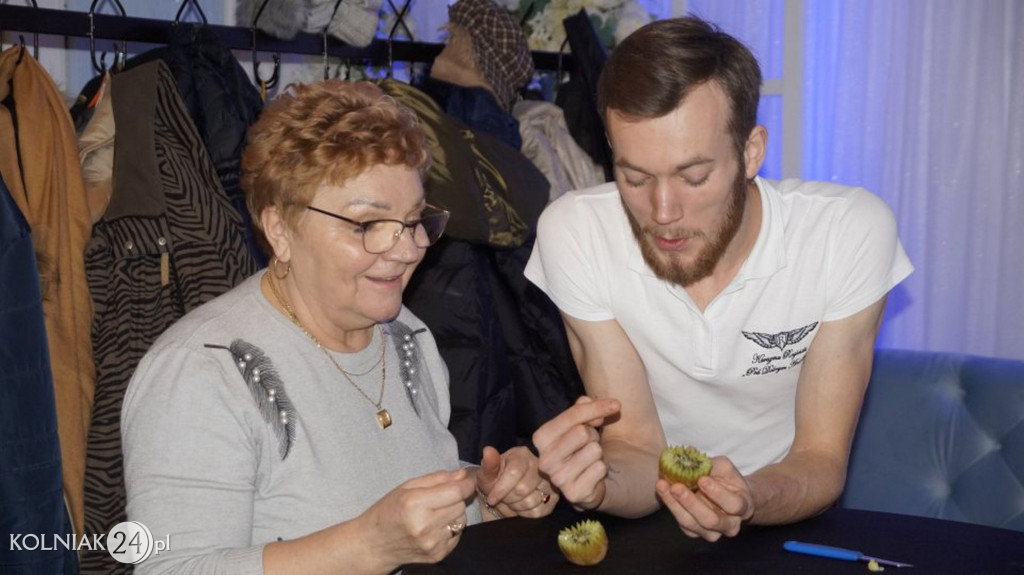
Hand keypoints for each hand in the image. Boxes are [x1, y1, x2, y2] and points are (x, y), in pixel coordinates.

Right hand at [357, 468, 476, 569]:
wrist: (374, 544)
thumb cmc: (389, 511)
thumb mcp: (407, 487)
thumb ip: (437, 478)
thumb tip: (463, 474)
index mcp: (415, 504)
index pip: (456, 492)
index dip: (466, 484)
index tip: (466, 480)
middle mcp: (425, 526)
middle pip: (460, 505)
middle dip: (456, 498)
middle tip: (440, 498)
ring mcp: (432, 543)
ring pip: (461, 520)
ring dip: (453, 513)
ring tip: (434, 514)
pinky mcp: (438, 555)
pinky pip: (457, 535)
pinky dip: (450, 528)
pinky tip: (433, 527)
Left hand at [476, 446, 557, 518]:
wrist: (503, 494)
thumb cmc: (495, 481)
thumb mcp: (487, 473)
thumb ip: (488, 464)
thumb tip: (488, 450)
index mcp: (522, 455)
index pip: (514, 473)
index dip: (501, 489)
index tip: (491, 499)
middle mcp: (539, 464)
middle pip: (522, 489)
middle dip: (508, 498)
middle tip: (503, 498)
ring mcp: (549, 481)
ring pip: (531, 501)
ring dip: (516, 506)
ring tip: (512, 500)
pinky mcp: (554, 497)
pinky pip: (539, 511)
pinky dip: (525, 513)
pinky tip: (521, 506)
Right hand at [532, 396, 620, 510]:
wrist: (584, 480)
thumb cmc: (580, 446)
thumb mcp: (580, 423)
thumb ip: (583, 408)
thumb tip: (587, 401)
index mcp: (541, 438)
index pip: (572, 415)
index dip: (596, 408)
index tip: (615, 404)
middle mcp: (545, 460)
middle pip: (582, 432)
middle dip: (593, 435)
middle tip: (589, 443)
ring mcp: (557, 479)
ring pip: (594, 450)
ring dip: (597, 453)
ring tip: (589, 459)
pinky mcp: (573, 494)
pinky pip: (599, 469)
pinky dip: (601, 469)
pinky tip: (591, 473)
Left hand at [655, 456, 754, 541]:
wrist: (724, 495)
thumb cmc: (727, 479)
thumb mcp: (724, 468)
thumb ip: (711, 463)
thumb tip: (690, 452)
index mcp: (743, 508)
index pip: (733, 505)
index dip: (718, 494)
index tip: (702, 479)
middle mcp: (729, 525)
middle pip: (710, 520)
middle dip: (691, 503)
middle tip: (676, 487)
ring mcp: (712, 532)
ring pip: (692, 524)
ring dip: (675, 505)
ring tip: (663, 486)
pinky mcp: (695, 532)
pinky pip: (682, 523)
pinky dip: (671, 506)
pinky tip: (663, 491)